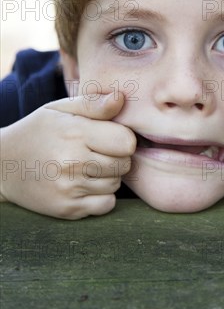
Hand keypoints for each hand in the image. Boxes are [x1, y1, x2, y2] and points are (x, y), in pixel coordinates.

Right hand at [0, 92, 135, 218]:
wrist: (2, 166)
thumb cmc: (38, 132)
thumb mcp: (60, 109)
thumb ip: (93, 103)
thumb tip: (121, 98)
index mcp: (74, 133)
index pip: (126, 141)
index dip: (122, 138)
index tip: (108, 137)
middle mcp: (72, 162)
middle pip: (124, 164)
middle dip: (117, 157)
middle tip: (97, 152)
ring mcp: (69, 188)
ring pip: (116, 184)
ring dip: (108, 176)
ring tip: (87, 167)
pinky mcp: (68, 209)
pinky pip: (107, 204)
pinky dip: (102, 197)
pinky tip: (85, 185)